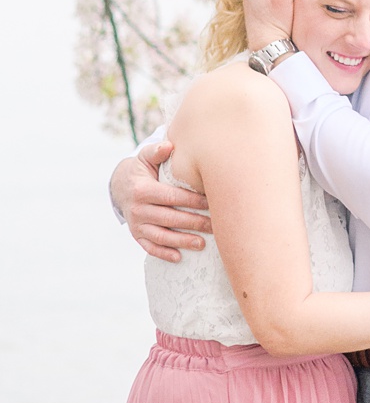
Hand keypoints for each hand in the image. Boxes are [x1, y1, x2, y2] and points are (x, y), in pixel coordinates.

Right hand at [113, 138, 209, 262]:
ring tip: (202, 244)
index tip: (211, 203)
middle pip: (169, 218)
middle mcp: (137, 209)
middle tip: (215, 226)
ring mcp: (136, 224)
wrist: (121, 185)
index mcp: (143, 190)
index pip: (172, 197)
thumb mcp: (146, 157)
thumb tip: (169, 145)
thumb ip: (157, 151)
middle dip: (193, 223)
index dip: (192, 201)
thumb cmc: (143, 170)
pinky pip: (149, 247)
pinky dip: (162, 253)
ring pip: (160, 236)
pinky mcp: (136, 234)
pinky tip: (179, 257)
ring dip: (181, 241)